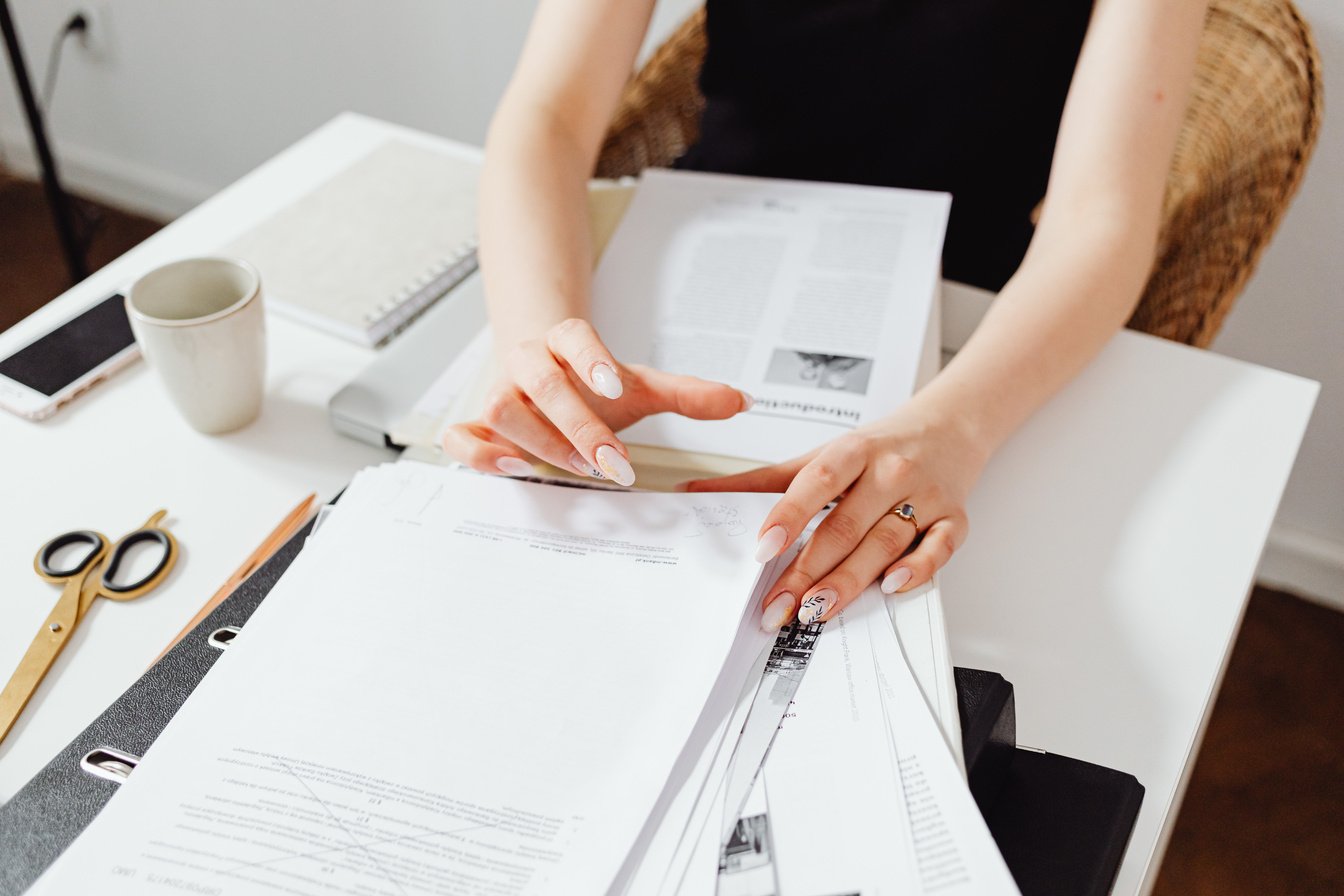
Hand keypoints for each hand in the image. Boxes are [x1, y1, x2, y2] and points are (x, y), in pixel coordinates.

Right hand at [441, 318, 751, 485]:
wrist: (543, 378)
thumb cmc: (591, 387)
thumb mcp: (641, 388)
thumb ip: (687, 395)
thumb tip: (742, 401)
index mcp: (564, 342)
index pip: (572, 336)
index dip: (589, 357)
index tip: (617, 384)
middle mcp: (526, 364)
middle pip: (538, 381)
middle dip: (576, 424)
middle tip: (613, 460)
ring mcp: (498, 395)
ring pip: (498, 407)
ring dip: (537, 441)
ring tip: (575, 468)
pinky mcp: (476, 429)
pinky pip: (458, 438)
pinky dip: (478, 455)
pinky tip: (514, 472)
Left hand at [682, 402, 986, 628]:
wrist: (950, 427)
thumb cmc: (878, 448)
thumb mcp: (822, 454)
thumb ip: (764, 480)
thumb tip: (698, 493)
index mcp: (855, 449)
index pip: (818, 480)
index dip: (789, 515)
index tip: (764, 549)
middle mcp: (891, 471)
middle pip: (847, 525)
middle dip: (808, 570)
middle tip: (777, 605)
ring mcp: (925, 496)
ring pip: (885, 542)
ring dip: (849, 581)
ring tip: (815, 609)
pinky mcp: (954, 519)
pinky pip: (939, 548)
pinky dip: (917, 570)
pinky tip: (889, 587)